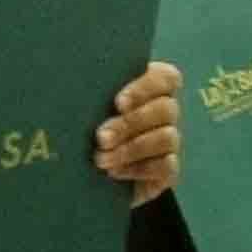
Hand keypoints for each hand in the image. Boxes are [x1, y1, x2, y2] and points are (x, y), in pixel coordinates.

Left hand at [93, 59, 179, 201]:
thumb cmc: (83, 130)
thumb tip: (80, 93)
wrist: (82, 173)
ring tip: (101, 159)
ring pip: (167, 137)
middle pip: (165, 108)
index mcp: (150, 87)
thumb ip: (91, 97)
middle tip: (101, 137)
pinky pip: (167, 166)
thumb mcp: (85, 110)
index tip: (118, 103)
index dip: (145, 89)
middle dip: (130, 123)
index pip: (165, 78)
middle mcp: (165, 112)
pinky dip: (139, 169)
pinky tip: (115, 172)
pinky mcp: (168, 169)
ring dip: (131, 149)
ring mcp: (170, 141)